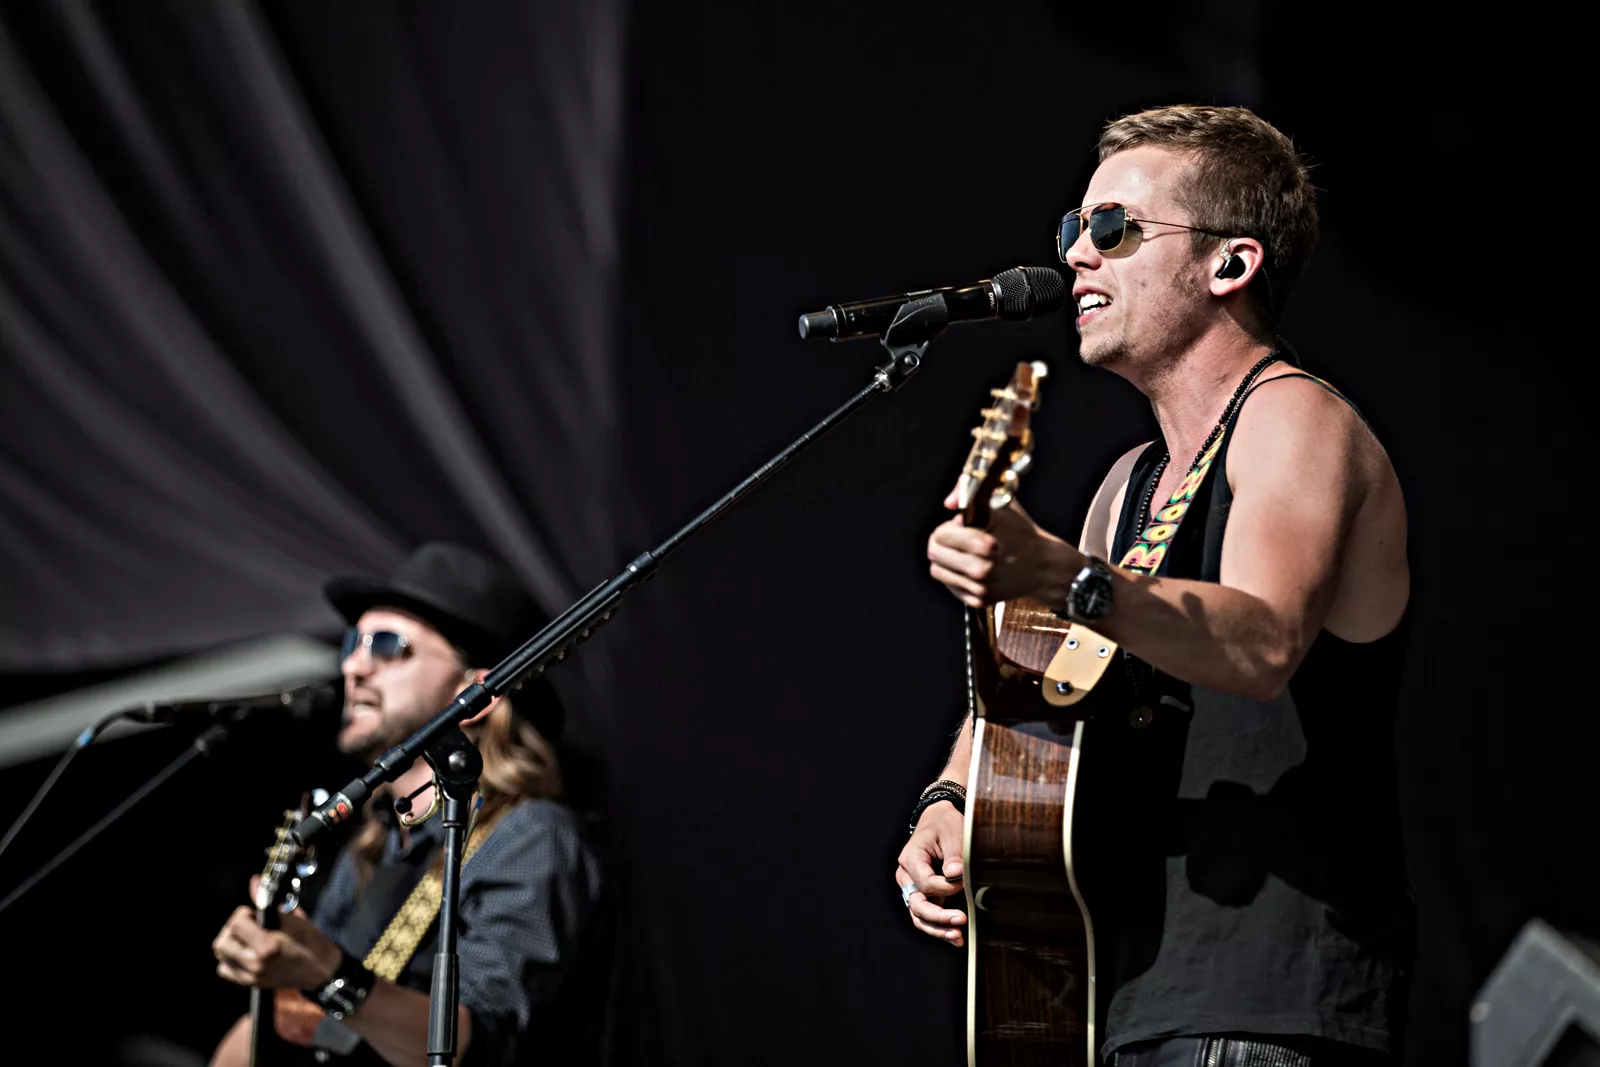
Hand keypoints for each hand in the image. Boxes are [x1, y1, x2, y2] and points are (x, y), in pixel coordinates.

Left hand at [212, 877, 341, 989]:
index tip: (254, 914)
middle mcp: (256, 964)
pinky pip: (226, 969)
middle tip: (249, 926)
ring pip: (221, 955)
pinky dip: (230, 959)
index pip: (236, 924)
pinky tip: (244, 952)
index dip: (244, 914)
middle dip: (233, 929)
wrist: (320, 969)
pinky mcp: (251, 983)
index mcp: (267, 947)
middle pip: (221, 942)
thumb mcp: (292, 917)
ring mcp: (252, 976)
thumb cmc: (310, 941)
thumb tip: (254, 881)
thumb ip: (267, 900)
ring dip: (230, 943)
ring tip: (247, 939)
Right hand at [895, 800, 967, 946]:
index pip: (926, 882)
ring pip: (919, 916)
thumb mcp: (952, 831)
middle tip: (961, 920)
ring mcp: (912, 888)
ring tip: (958, 937)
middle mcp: (906, 876)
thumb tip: (955, 874)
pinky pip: (926, 916)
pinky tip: (956, 937)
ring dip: (938, 929)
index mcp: (911, 858)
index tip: (965, 884)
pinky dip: (939, 927)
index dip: (947, 887)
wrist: (938, 820)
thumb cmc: (944, 824)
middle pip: (917, 904)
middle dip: (939, 916)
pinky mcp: (922, 895)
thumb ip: (954, 853)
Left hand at [927, 488, 1080, 606]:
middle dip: (942, 542)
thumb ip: (970, 489)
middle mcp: (982, 570)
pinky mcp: (979, 601)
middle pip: (934, 553)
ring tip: (965, 553)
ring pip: (937, 570)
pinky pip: (949, 585)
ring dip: (946, 559)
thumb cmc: (1020, 531)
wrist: (1042, 566)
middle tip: (959, 539)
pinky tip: (971, 567)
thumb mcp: (1000, 501)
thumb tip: (949, 503)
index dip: (948, 527)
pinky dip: (955, 575)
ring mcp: (980, 588)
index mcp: (985, 545)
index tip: (961, 526)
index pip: (940, 536)